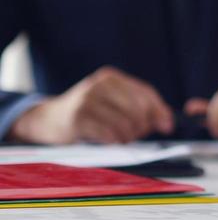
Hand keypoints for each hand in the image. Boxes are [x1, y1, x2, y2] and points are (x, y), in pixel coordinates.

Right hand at [8, 66, 172, 143]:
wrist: (47, 118)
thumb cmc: (87, 111)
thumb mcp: (111, 102)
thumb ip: (138, 107)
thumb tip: (167, 123)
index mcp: (111, 77)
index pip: (145, 92)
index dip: (159, 111)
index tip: (168, 126)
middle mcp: (99, 85)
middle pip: (137, 108)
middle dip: (143, 126)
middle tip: (138, 135)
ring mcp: (87, 100)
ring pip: (124, 122)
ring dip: (129, 136)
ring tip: (123, 139)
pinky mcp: (77, 119)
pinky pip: (108, 133)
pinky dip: (115, 141)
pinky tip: (113, 142)